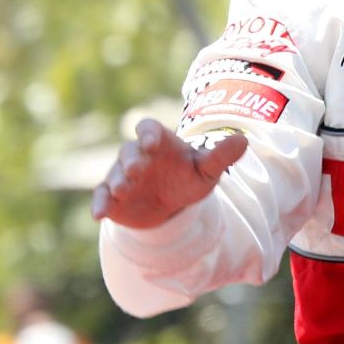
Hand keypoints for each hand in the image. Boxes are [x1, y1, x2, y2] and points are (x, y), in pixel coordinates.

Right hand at [90, 118, 246, 227]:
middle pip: (128, 151)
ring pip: (114, 174)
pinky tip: (99, 215)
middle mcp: (137, 155)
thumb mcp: (207, 169)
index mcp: (159, 142)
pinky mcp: (111, 196)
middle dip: (131, 160)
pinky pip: (102, 197)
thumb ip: (221, 155)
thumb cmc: (189, 178)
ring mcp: (121, 175)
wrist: (171, 205)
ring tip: (123, 189)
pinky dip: (100, 204)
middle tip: (137, 169)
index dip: (148, 132)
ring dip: (117, 181)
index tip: (152, 142)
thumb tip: (244, 139)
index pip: (148, 128)